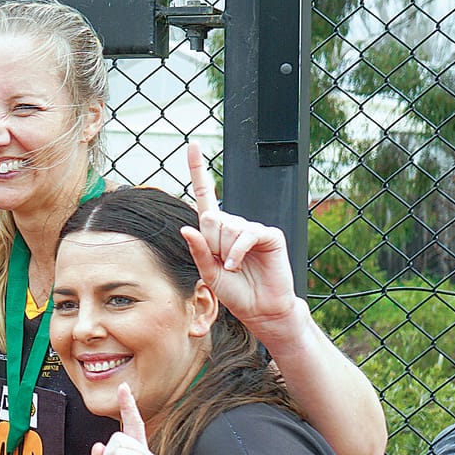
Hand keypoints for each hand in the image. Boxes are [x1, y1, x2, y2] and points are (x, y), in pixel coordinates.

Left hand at [179, 141, 300, 342]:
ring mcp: (252, 228)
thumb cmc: (235, 292)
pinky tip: (239, 265)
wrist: (260, 309)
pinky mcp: (269, 235)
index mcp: (216, 231)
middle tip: (225, 264)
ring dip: (226, 252)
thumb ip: (199, 251)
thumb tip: (186, 228)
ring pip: (226, 228)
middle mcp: (234, 225)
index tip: (192, 145)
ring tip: (236, 267)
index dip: (198, 170)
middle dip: (212, 246)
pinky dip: (238, 252)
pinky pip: (246, 235)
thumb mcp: (209, 273)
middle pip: (210, 220)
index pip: (205, 195)